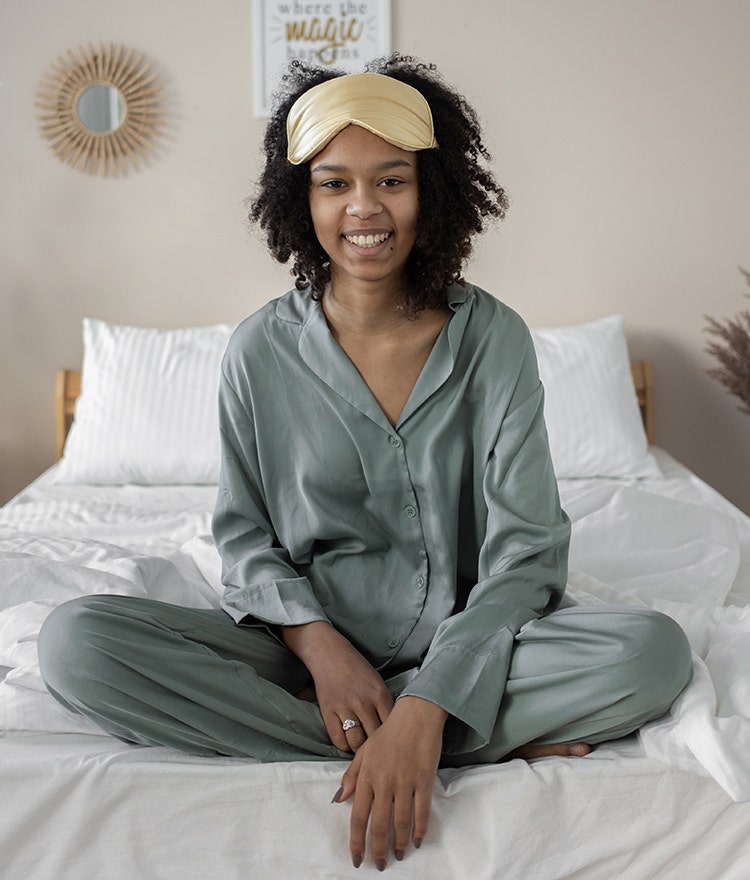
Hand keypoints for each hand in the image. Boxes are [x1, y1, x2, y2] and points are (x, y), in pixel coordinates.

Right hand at [281, 621, 393, 750]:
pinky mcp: (328, 712)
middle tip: (377, 751)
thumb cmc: (356, 668)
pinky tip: (348, 741)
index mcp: (379, 694)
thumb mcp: (377, 682)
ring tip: (362, 748)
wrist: (330, 654)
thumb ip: (384, 704)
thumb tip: (392, 728)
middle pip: (375, 737)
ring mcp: (345, 707)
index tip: (392, 743)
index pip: (391, 726)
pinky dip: (344, 745)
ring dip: (360, 748)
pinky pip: (338, 739)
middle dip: (377, 746)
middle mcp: (363, 702)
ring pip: (357, 742)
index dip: (392, 738)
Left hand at [333, 695, 447, 869]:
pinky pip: (422, 811)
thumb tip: (340, 800)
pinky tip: (417, 841)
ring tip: (398, 855)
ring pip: (401, 822)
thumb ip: (352, 776)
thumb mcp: (364, 751)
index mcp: (367, 776)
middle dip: (378, 849)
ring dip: (399, 843)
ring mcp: (405, 782)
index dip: (356, 841)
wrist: (415, 715)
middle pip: (379, 825)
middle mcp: (384, 782)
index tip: (357, 859)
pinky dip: (420, 830)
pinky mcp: (424, 780)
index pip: (358, 816)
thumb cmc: (388, 733)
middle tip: (380, 864)